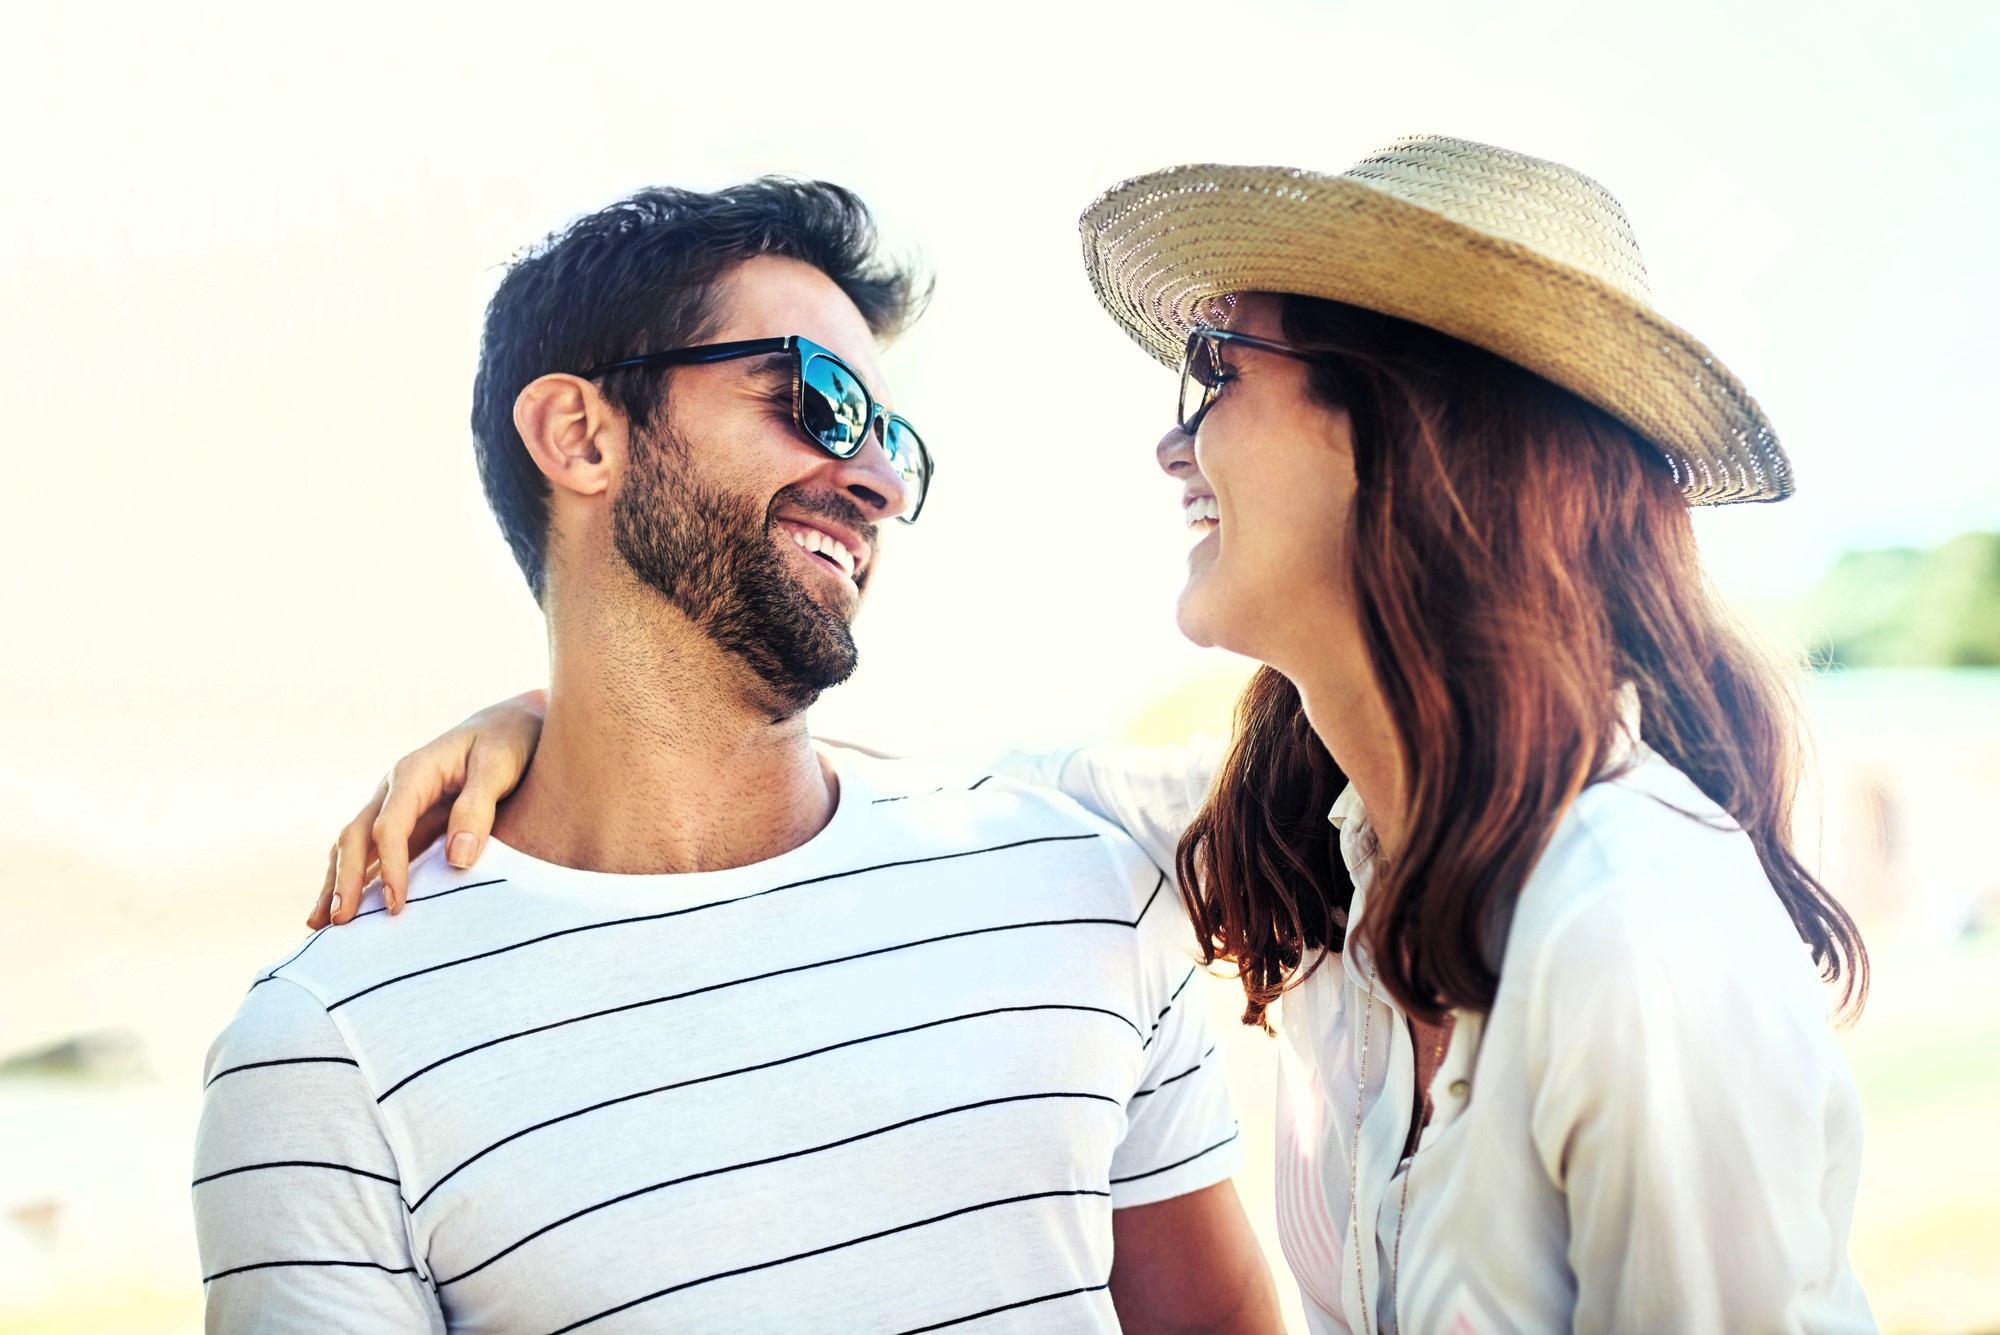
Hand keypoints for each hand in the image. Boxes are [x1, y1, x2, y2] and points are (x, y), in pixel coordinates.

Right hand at [309, 689, 547, 927]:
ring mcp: (394, 804)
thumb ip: (477, 809)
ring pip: (352, 845)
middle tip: (338, 922)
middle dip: (344, 880)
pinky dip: (354, 878)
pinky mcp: (405, 821)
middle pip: (356, 836)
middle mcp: (394, 788)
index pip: (389, 826)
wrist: (511, 723)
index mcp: (413, 772)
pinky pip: (371, 851)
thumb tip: (457, 860)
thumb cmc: (508, 743)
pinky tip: (346, 907)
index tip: (395, 906)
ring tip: (319, 925)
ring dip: (336, 882)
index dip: (389, 867)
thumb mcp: (498, 767)